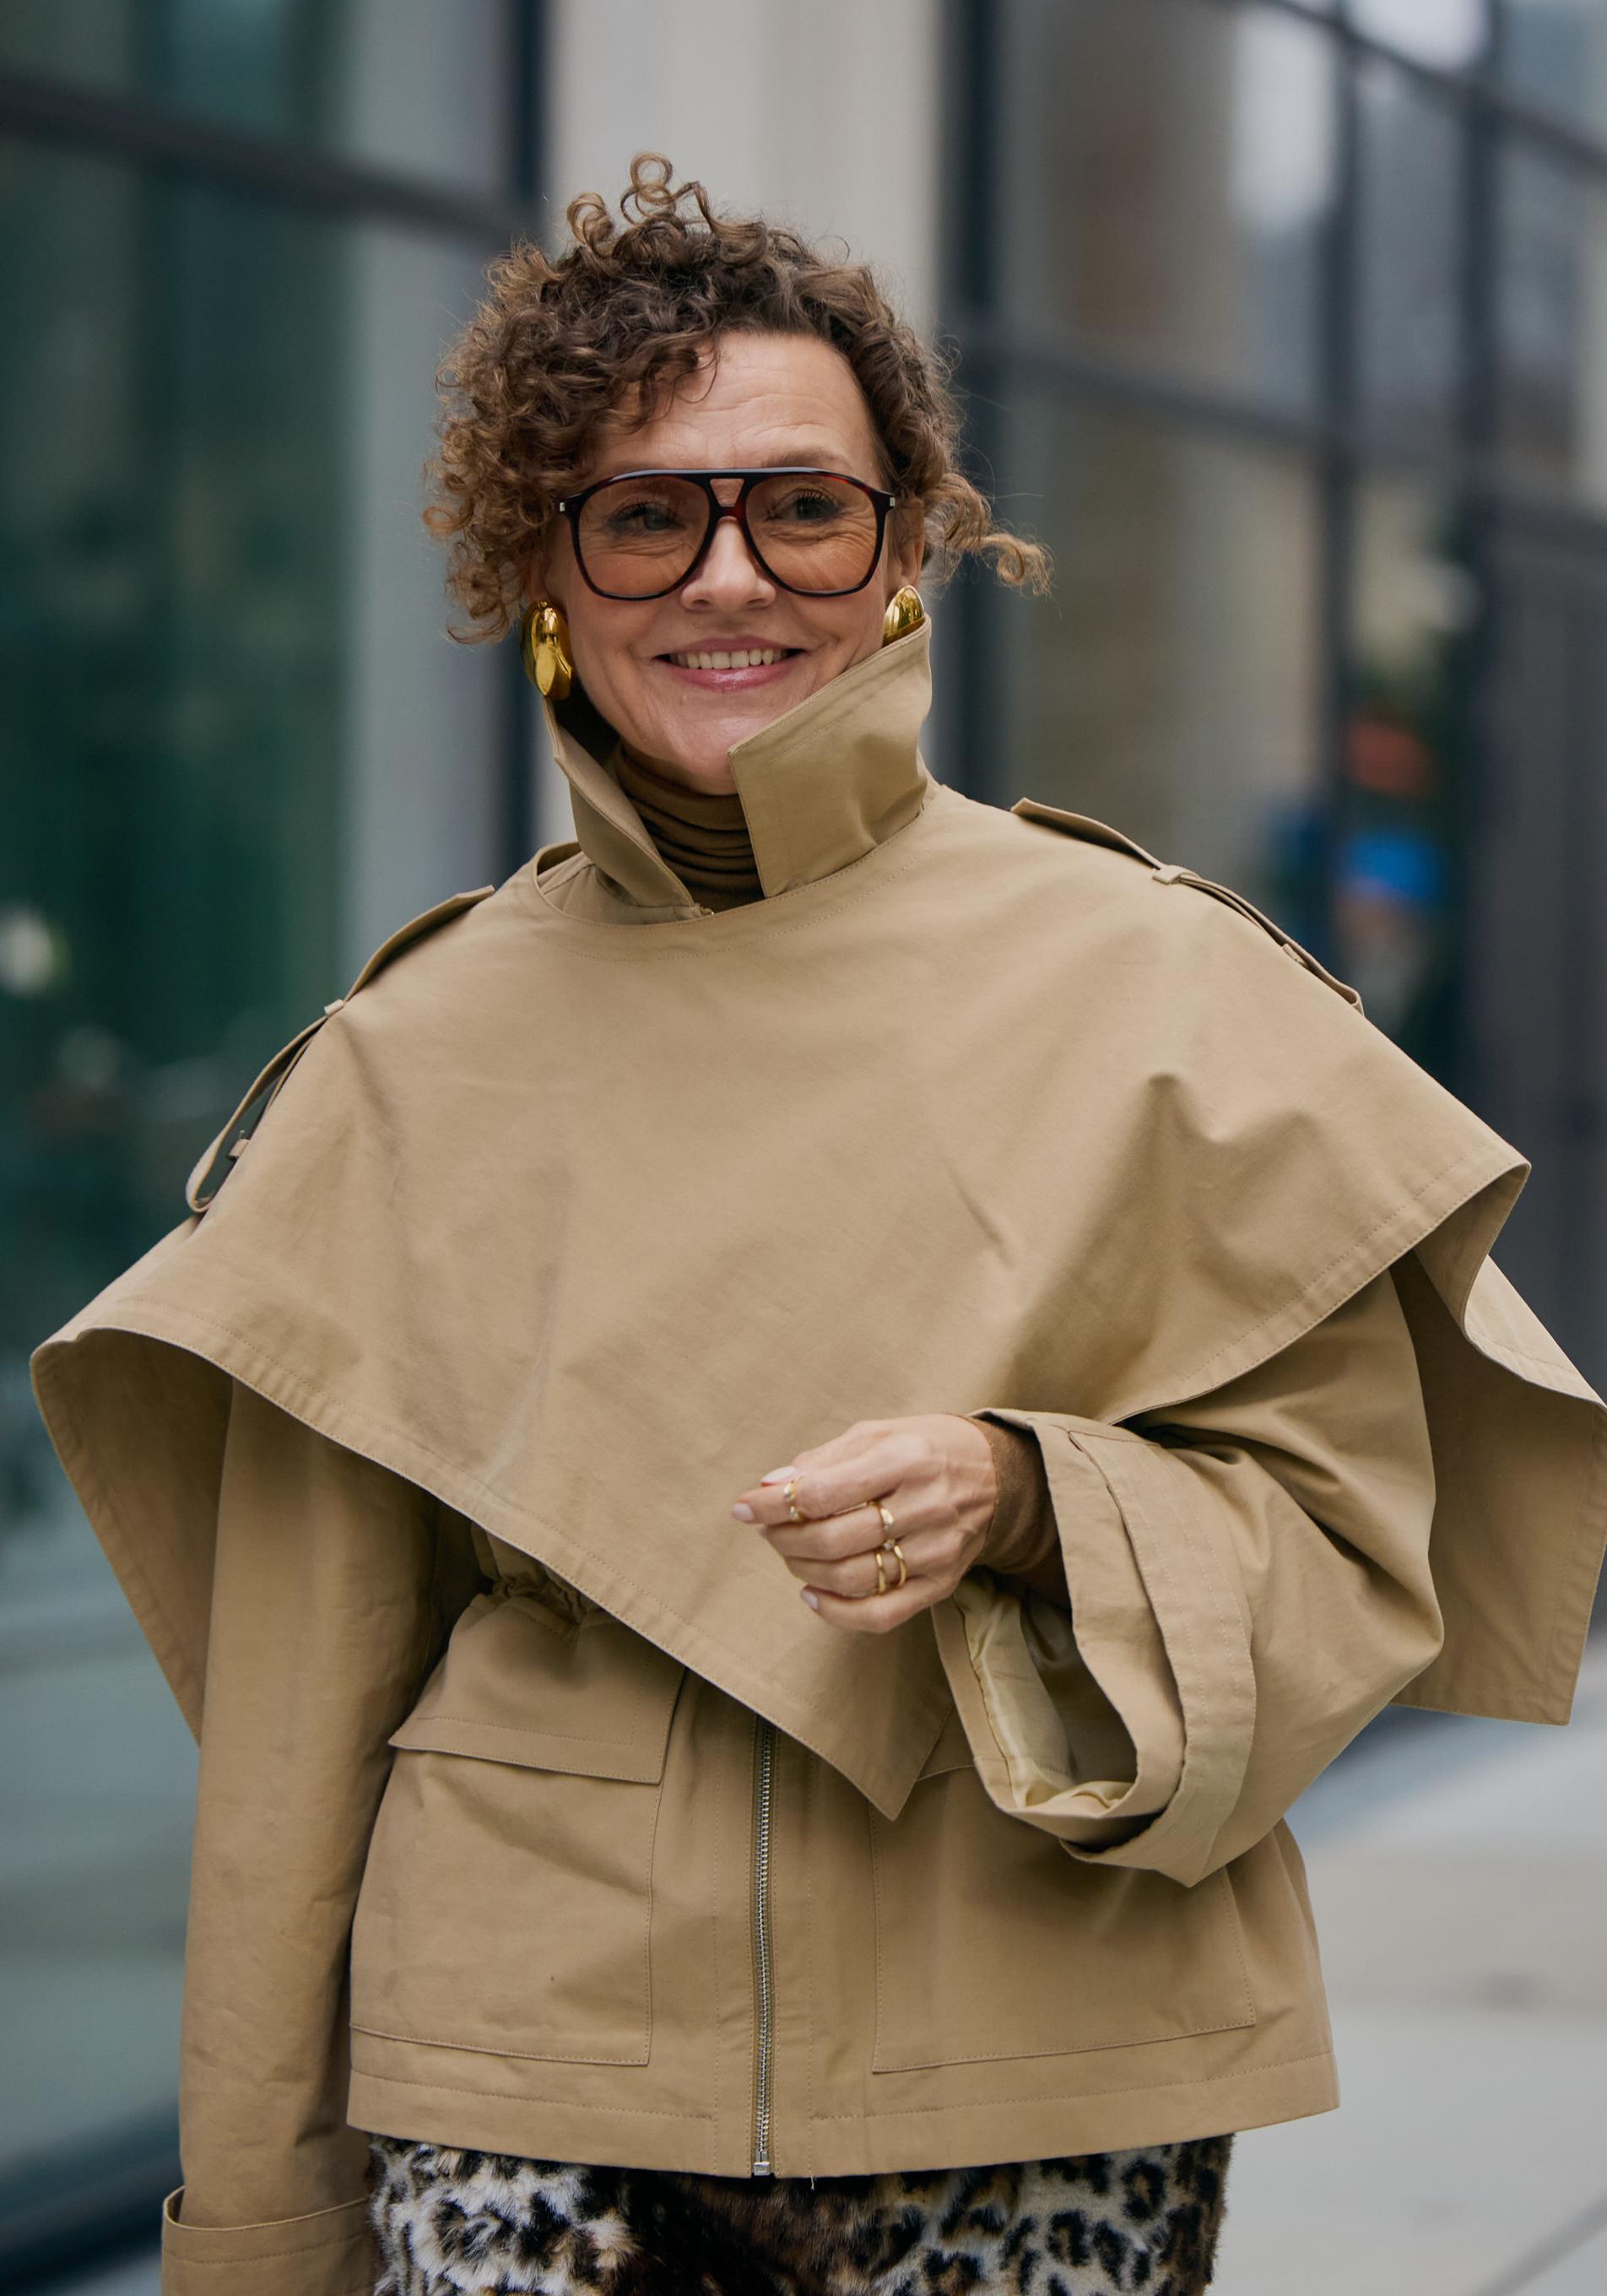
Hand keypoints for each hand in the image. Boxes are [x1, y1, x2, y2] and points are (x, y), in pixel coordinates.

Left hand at [731, 1414, 997, 1633]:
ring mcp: (936, 1550)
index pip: (823, 1493)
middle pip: (834, 1541)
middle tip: (767, 1531)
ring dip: (804, 1571)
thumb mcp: (877, 1434)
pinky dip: (836, 1612)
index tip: (744, 1508)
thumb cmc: (923, 1448)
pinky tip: (813, 1593)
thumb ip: (822, 1460)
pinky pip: (881, 1615)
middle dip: (784, 1540)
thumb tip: (771, 1487)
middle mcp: (925, 1505)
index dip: (773, 1505)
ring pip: (852, 1579)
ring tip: (791, 1554)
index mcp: (905, 1458)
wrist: (997, 1475)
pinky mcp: (941, 1584)